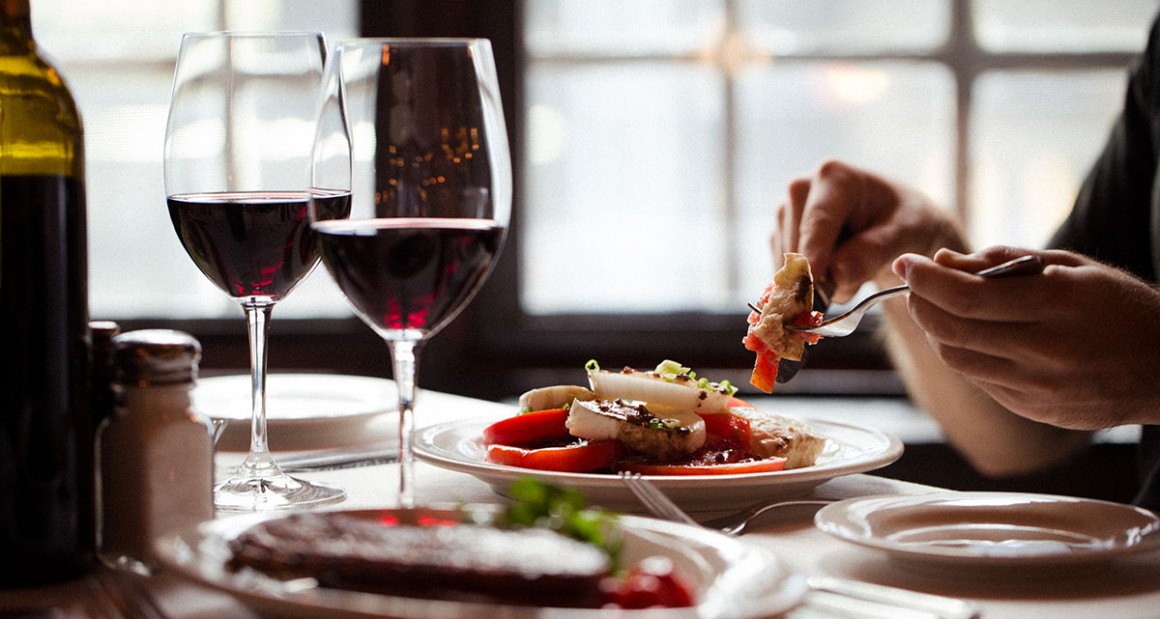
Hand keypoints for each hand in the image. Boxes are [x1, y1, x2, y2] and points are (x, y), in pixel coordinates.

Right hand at [772, 160, 966, 302]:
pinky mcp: (780, 236)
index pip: (817, 222)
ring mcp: (786, 213)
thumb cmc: (907, 222)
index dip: (813, 256)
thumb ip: (875, 250)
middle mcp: (801, 189)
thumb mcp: (906, 233)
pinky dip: (807, 285)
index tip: (813, 287)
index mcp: (834, 177)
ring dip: (816, 284)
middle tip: (856, 285)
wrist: (898, 226)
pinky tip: (833, 275)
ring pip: (787, 264)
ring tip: (852, 274)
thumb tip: (839, 273)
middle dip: (822, 276)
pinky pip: (784, 273)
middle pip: (797, 246)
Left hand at [894, 245, 1159, 428]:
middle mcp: (1043, 351)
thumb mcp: (1071, 268)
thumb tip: (943, 261)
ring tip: (934, 306)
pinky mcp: (1032, 408)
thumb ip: (1004, 262)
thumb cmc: (1119, 307)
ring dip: (933, 329)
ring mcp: (1036, 387)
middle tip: (912, 282)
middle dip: (920, 302)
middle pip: (951, 330)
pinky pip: (977, 378)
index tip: (905, 262)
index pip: (966, 297)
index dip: (924, 279)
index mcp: (1056, 306)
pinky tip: (965, 333)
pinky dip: (960, 352)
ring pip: (956, 358)